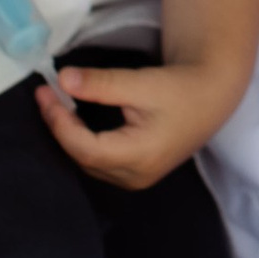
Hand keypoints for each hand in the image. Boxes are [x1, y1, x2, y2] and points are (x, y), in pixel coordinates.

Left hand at [39, 59, 234, 189]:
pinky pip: (100, 163)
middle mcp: (136, 175)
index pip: (85, 147)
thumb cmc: (181, 89)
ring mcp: (137, 178)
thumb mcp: (141, 83)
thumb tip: (63, 79)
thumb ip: (101, 84)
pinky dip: (83, 142)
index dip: (59, 122)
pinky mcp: (138, 172)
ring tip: (55, 106)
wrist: (213, 96)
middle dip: (60, 128)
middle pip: (84, 158)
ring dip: (69, 136)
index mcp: (139, 156)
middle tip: (46, 95)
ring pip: (90, 163)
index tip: (45, 92)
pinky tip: (75, 121)